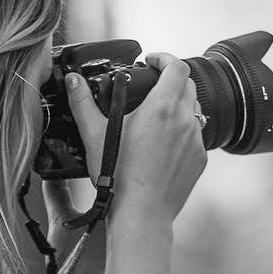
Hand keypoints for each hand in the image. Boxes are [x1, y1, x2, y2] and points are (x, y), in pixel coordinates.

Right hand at [61, 53, 206, 228]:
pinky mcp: (199, 159)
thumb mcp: (95, 136)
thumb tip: (73, 81)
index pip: (177, 66)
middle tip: (151, 86)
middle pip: (187, 85)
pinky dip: (183, 131)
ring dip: (178, 105)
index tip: (151, 61)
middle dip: (171, 80)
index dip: (165, 58)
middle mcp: (185, 120)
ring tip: (156, 116)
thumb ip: (83, 103)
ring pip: (193, 110)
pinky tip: (163, 144)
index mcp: (162, 107)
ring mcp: (196, 140)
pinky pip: (195, 136)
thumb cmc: (119, 179)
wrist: (142, 214)